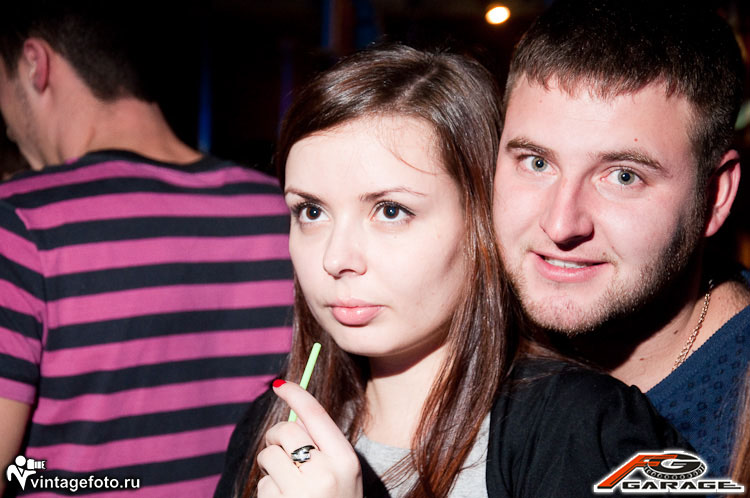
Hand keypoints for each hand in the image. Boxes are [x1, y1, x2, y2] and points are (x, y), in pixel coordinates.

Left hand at [256, 381, 362, 497]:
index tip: (280, 385)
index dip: (296, 394)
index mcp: (345, 460)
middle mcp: (325, 474)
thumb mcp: (343, 474)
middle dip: (275, 435)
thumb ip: (324, 445)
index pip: (317, 415)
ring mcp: (301, 491)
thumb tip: (296, 418)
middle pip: (287, 430)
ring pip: (269, 455)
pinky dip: (267, 490)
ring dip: (269, 466)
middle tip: (276, 449)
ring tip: (283, 483)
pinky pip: (263, 483)